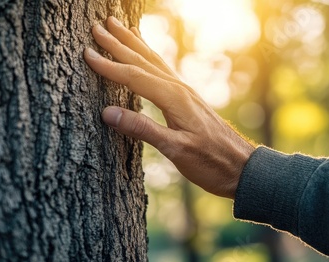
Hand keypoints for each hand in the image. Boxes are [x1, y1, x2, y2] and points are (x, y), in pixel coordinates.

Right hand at [84, 16, 254, 198]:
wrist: (241, 167)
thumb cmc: (211, 162)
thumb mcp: (176, 150)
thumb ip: (142, 130)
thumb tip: (107, 113)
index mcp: (174, 99)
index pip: (134, 77)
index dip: (109, 66)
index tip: (87, 53)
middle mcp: (179, 89)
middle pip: (143, 61)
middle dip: (119, 44)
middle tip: (98, 26)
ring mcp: (184, 92)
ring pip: (154, 61)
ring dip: (134, 44)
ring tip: (120, 26)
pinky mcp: (187, 99)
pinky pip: (163, 69)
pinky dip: (150, 56)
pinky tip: (147, 54)